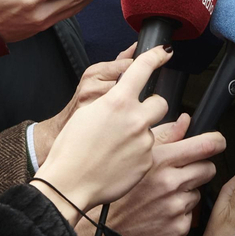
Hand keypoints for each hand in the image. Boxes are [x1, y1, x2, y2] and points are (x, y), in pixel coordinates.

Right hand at [35, 47, 170, 211]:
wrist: (68, 184)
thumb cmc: (71, 148)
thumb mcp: (87, 112)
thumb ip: (112, 99)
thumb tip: (126, 93)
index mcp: (118, 101)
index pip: (143, 68)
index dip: (157, 55)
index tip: (165, 52)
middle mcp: (135, 119)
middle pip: (160, 102)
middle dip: (151, 106)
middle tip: (135, 115)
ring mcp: (143, 142)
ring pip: (152, 129)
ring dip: (140, 132)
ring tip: (117, 145)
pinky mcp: (147, 162)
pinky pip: (148, 151)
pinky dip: (137, 153)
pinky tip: (119, 160)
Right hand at [93, 112, 225, 235]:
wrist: (101, 232)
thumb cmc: (114, 192)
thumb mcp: (135, 155)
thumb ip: (165, 135)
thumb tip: (186, 121)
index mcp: (159, 160)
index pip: (204, 146)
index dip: (216, 141)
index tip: (218, 141)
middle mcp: (170, 183)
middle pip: (208, 168)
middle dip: (200, 167)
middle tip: (183, 171)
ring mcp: (175, 207)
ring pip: (199, 191)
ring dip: (188, 190)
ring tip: (164, 193)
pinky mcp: (178, 227)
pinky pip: (190, 213)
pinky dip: (180, 211)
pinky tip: (162, 210)